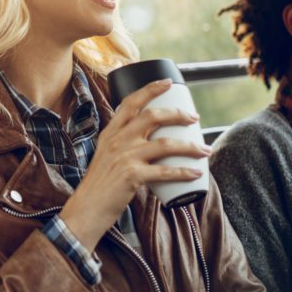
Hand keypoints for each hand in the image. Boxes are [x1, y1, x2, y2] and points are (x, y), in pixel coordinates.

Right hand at [60, 78, 210, 252]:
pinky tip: (196, 173)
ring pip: (165, 144)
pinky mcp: (132, 176)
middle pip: (152, 116)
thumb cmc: (99, 185)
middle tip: (193, 118)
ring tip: (205, 150)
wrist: (87, 208)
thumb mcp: (106, 156)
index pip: (130, 102)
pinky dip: (184, 171)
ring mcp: (124, 157)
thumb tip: (150, 141)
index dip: (150, 89)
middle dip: (178, 114)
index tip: (168, 83)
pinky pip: (165, 171)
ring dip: (190, 146)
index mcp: (110, 133)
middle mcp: (117, 140)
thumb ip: (123, 145)